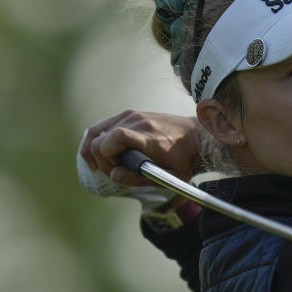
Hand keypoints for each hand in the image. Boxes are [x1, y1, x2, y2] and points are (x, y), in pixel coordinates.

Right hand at [78, 110, 202, 186]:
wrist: (196, 136)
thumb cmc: (183, 159)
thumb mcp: (168, 177)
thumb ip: (138, 178)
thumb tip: (112, 174)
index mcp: (150, 138)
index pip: (117, 137)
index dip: (107, 156)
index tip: (115, 169)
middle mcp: (139, 122)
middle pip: (100, 138)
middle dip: (99, 158)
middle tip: (113, 171)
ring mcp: (133, 115)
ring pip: (97, 131)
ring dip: (95, 150)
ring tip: (105, 164)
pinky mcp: (130, 113)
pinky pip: (103, 125)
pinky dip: (97, 139)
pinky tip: (101, 153)